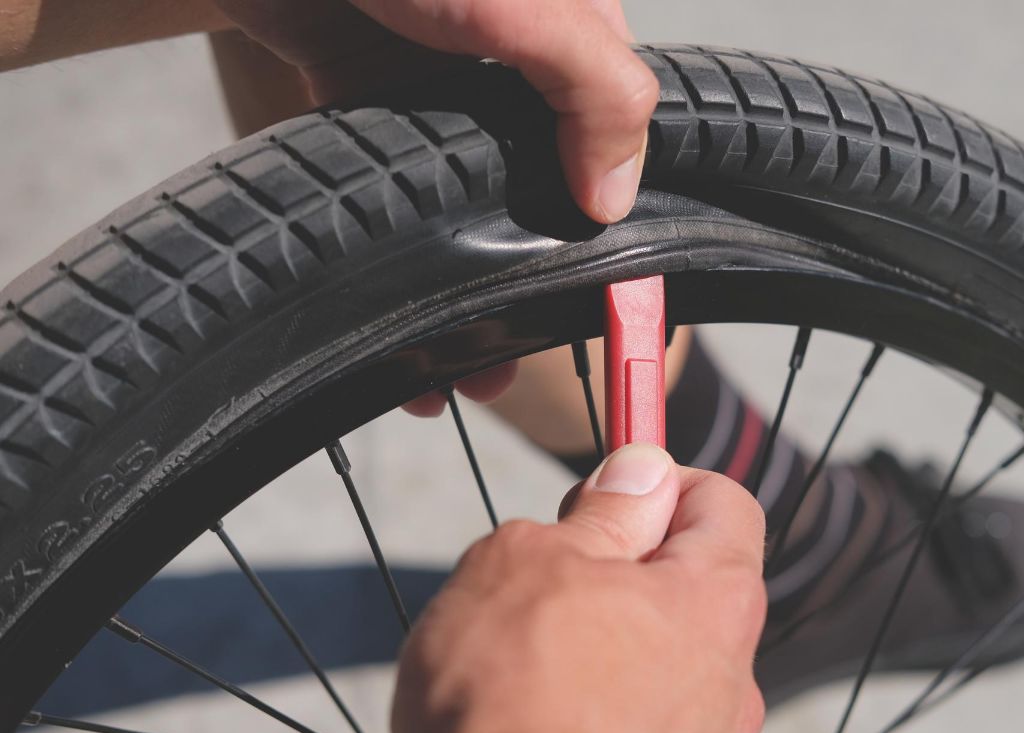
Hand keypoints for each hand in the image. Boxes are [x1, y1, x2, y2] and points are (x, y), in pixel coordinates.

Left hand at [212, 0, 658, 416]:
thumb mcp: (523, 3)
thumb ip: (594, 89)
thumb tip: (615, 196)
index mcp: (567, 20)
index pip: (613, 128)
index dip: (607, 218)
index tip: (594, 297)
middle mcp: (509, 50)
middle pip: (536, 177)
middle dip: (526, 271)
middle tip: (512, 352)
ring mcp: (437, 74)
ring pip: (462, 192)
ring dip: (458, 276)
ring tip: (456, 366)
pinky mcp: (368, 91)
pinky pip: (390, 179)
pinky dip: (389, 246)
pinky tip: (392, 315)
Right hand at [392, 444, 767, 732]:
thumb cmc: (506, 699)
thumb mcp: (532, 561)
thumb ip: (602, 512)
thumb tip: (643, 475)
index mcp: (714, 602)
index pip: (726, 503)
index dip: (665, 479)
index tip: (609, 488)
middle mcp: (730, 678)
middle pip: (692, 583)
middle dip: (623, 565)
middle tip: (551, 574)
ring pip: (660, 653)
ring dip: (606, 637)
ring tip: (530, 657)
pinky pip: (641, 717)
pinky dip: (597, 702)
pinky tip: (538, 714)